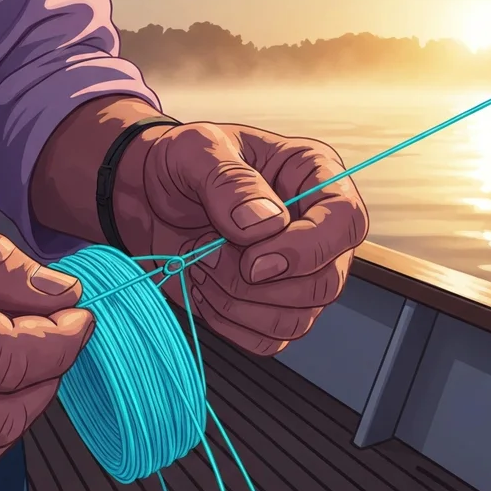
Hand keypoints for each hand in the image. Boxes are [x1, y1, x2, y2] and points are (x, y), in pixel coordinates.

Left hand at [114, 122, 368, 354]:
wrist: (144, 197)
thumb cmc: (177, 164)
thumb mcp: (195, 150)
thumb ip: (230, 182)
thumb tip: (266, 224)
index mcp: (314, 176)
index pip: (346, 221)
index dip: (306, 249)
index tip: (252, 260)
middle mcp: (317, 228)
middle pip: (327, 282)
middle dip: (261, 285)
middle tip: (209, 254)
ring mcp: (299, 272)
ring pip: (299, 318)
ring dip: (240, 304)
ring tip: (202, 265)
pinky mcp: (271, 305)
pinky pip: (270, 340)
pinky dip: (231, 324)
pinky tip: (205, 290)